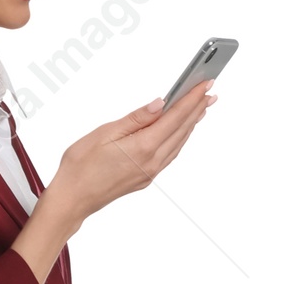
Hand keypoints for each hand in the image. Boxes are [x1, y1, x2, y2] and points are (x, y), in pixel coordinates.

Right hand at [48, 81, 214, 224]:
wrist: (72, 199)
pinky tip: (181, 130)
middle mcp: (152, 162)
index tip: (205, 84)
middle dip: (197, 108)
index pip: (175, 117)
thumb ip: (136, 119)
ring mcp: (150, 172)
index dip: (192, 99)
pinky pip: (170, 154)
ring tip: (201, 107)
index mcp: (143, 147)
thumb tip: (160, 104)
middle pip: (182, 130)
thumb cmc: (81, 167)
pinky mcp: (146, 178)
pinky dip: (180, 138)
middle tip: (210, 91)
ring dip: (191, 124)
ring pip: (178, 143)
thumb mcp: (105, 133)